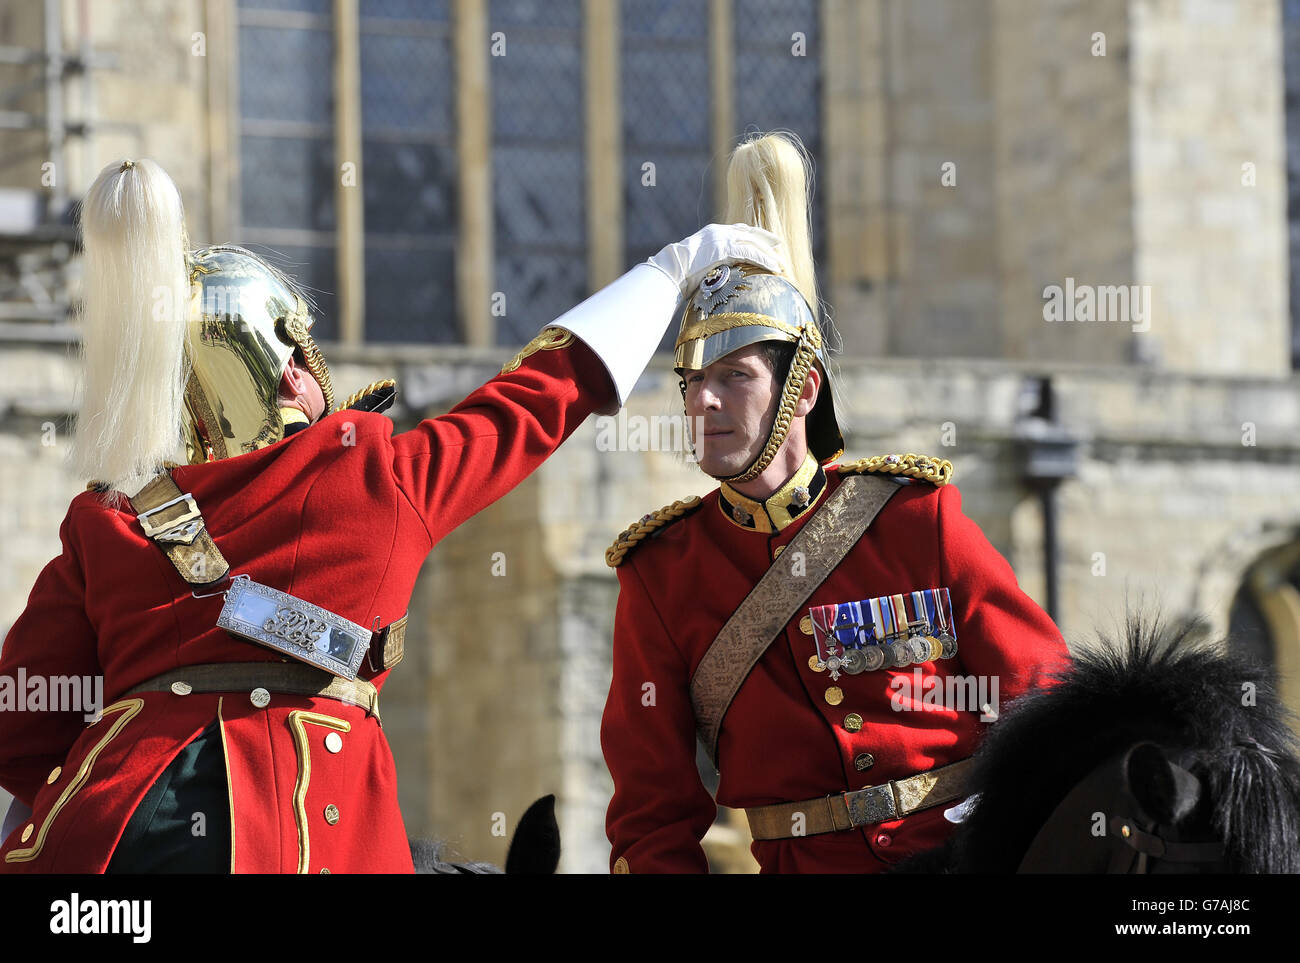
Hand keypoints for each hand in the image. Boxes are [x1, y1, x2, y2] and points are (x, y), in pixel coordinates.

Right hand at [646, 223, 785, 295]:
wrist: (670, 270)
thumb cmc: (679, 273)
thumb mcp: (698, 265)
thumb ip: (711, 264)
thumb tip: (716, 277)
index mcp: (712, 233)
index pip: (738, 230)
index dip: (752, 235)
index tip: (764, 240)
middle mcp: (719, 231)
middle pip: (749, 232)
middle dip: (765, 239)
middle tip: (779, 245)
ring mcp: (722, 238)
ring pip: (752, 243)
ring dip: (768, 254)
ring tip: (781, 264)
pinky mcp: (724, 248)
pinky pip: (750, 252)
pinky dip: (763, 259)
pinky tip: (774, 267)